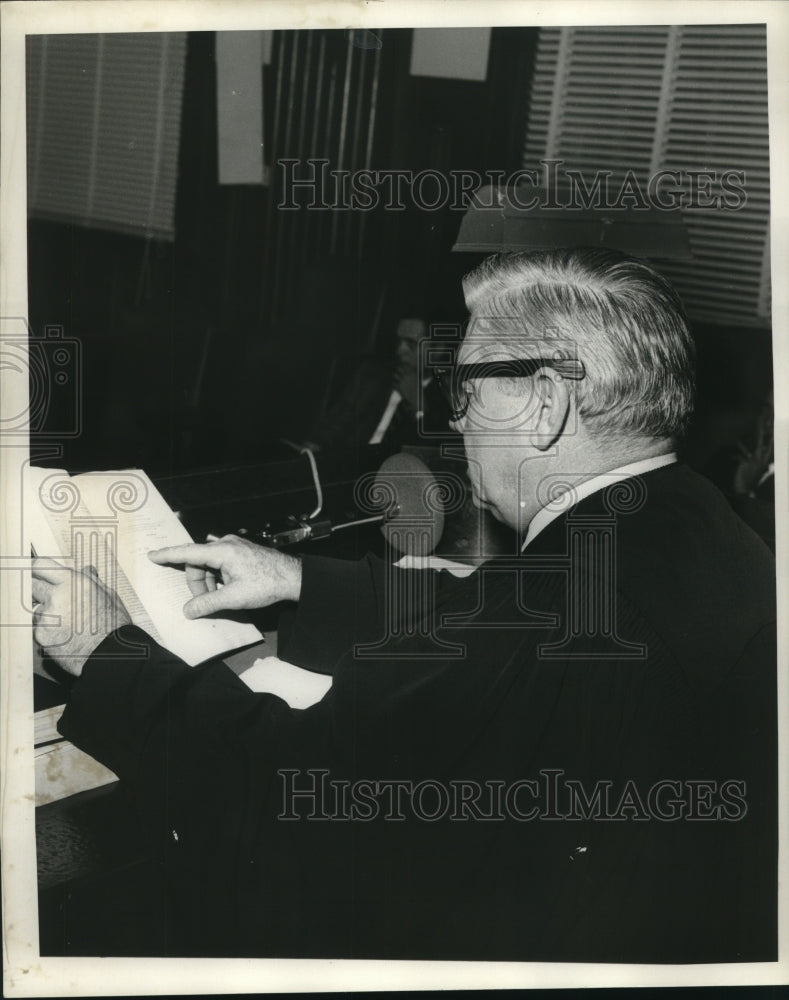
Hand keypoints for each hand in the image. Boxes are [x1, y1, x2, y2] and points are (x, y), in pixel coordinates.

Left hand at [32, 558, 131, 675]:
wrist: (110, 654)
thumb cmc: (113, 625)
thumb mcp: (108, 596)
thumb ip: (91, 581)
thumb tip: (86, 570)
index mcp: (73, 582)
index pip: (41, 566)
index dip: (36, 569)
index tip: (35, 572)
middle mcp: (57, 596)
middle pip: (32, 586)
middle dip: (38, 590)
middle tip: (49, 598)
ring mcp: (46, 616)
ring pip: (35, 609)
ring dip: (44, 613)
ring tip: (66, 624)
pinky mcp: (41, 635)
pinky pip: (38, 629)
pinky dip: (47, 631)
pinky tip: (64, 636)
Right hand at [148, 535, 301, 618]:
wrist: (293, 577)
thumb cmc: (267, 584)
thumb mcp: (234, 598)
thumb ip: (208, 603)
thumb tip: (188, 611)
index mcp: (222, 551)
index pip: (188, 552)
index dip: (168, 555)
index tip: (152, 555)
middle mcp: (226, 544)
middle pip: (198, 562)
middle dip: (197, 582)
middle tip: (202, 602)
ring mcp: (234, 546)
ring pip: (209, 563)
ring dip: (208, 581)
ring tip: (218, 598)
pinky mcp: (241, 551)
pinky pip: (220, 562)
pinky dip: (217, 576)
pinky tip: (224, 589)